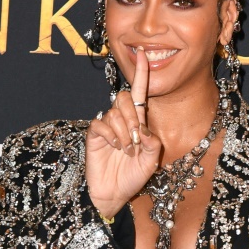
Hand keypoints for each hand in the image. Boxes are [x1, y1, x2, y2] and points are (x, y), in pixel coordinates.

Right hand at [86, 47, 161, 217]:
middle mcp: (122, 120)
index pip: (140, 92)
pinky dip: (112, 134)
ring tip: (126, 150)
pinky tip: (115, 147)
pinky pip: (102, 123)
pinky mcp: (95, 134)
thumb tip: (143, 128)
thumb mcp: (151, 161)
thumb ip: (153, 143)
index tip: (143, 53)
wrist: (114, 194)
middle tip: (137, 140)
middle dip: (133, 117)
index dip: (141, 73)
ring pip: (115, 112)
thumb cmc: (133, 177)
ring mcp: (107, 126)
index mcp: (138, 122)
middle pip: (125, 98)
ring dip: (124, 131)